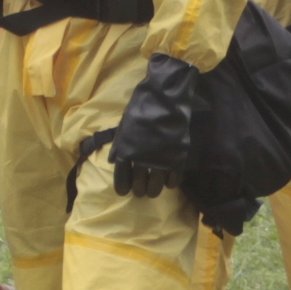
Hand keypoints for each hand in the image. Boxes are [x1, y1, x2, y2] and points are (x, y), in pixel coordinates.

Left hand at [109, 53, 196, 199]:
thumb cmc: (142, 108)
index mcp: (126, 150)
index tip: (124, 192)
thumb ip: (120, 145)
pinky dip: (170, 183)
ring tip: (153, 191)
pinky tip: (168, 183)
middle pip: (139, 185)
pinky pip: (173, 179)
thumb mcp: (124, 125)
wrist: (165, 97)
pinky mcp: (177, 157)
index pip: (121, 178)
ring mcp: (161, 159)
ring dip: (153, 190)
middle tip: (140, 191)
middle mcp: (141, 158)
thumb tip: (113, 161)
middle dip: (139, 190)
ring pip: (156, 186)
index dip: (122, 188)